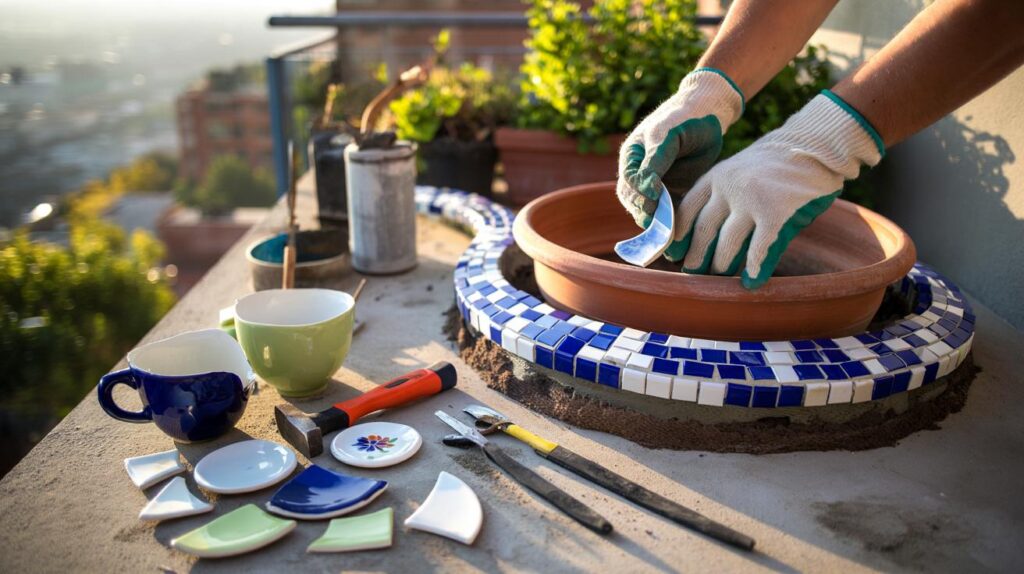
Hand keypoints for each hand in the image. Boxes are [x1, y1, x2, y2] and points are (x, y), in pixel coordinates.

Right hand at [616, 68, 743, 228]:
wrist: (708, 113)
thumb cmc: (686, 118)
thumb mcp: (668, 135)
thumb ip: (656, 162)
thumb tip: (646, 190)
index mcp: (631, 156)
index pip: (629, 184)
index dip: (640, 196)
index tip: (655, 204)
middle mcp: (638, 172)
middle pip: (634, 201)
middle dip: (646, 214)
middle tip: (662, 227)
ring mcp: (654, 183)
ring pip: (647, 209)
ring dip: (656, 221)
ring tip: (669, 234)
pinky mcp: (671, 191)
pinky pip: (665, 210)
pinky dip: (670, 221)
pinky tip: (679, 231)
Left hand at [673, 90, 884, 288]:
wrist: (815, 146)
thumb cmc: (774, 165)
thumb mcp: (738, 169)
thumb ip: (720, 193)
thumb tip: (699, 229)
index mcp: (716, 177)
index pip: (686, 210)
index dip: (677, 235)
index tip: (672, 253)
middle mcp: (729, 188)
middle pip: (704, 230)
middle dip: (696, 255)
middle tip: (692, 273)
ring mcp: (752, 201)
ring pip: (728, 243)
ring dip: (722, 264)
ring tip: (719, 276)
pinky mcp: (776, 214)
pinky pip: (759, 249)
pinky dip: (754, 269)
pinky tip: (751, 282)